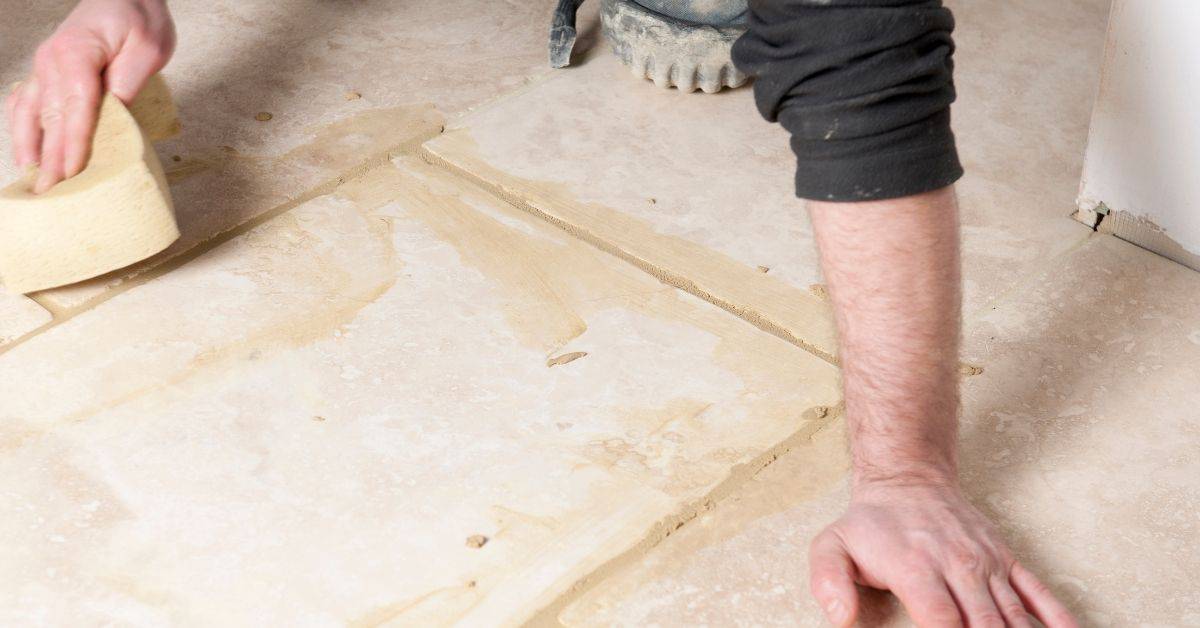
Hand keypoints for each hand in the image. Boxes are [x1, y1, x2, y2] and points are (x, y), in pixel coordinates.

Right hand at [5, 0, 174, 192]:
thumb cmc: (139, 18)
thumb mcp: (147, 48)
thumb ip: (130, 81)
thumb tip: (115, 117)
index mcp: (76, 54)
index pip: (74, 109)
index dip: (72, 144)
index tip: (70, 173)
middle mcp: (51, 61)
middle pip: (50, 118)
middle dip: (48, 158)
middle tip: (49, 194)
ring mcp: (44, 66)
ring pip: (30, 114)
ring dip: (29, 149)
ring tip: (31, 182)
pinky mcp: (47, 72)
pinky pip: (26, 103)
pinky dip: (22, 129)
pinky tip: (24, 154)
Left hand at [809, 479, 1077, 626]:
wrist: (908, 478)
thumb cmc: (870, 524)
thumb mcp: (832, 545)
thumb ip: (828, 580)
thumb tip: (839, 617)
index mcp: (916, 568)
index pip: (941, 620)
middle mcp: (958, 566)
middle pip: (985, 625)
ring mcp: (987, 563)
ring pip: (1014, 616)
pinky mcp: (1006, 560)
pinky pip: (1039, 593)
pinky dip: (1058, 619)